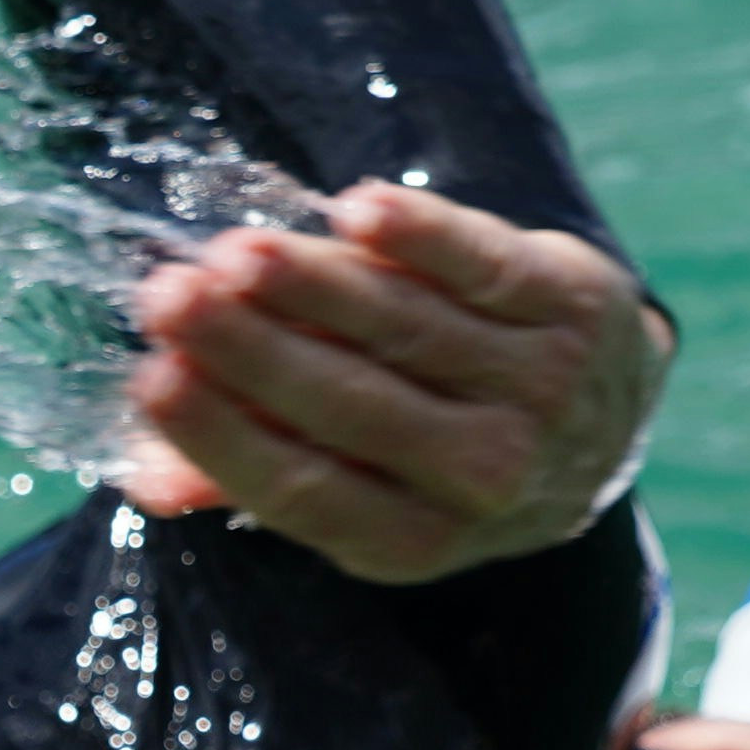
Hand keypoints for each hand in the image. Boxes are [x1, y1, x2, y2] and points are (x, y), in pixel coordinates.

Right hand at [111, 181, 669, 584]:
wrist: (604, 420)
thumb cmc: (435, 452)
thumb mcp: (359, 491)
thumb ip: (251, 474)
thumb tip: (145, 479)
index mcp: (414, 538)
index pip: (304, 490)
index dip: (225, 437)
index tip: (151, 378)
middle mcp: (484, 476)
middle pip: (351, 406)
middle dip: (250, 349)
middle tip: (168, 296)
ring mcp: (538, 389)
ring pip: (408, 329)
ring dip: (314, 285)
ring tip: (232, 251)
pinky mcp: (574, 306)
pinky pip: (484, 267)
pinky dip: (422, 237)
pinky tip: (356, 212)